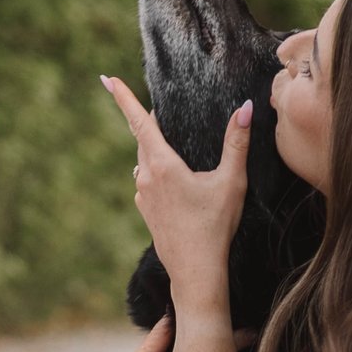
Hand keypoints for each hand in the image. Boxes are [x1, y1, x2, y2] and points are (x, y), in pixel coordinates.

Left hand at [103, 76, 249, 314]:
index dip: (124, 98)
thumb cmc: (214, 227)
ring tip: (172, 141)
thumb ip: (236, 143)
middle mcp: (146, 178)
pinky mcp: (146, 211)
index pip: (140, 122)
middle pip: (142, 138)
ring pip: (144, 161)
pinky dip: (157, 171)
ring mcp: (142, 196)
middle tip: (158, 106)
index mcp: (162, 165)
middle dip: (147, 121)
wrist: (195, 272)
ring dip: (154, 148)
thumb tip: (245, 108)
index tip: (107, 79)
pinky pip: (147, 181)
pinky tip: (176, 179)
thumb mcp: (231, 182)